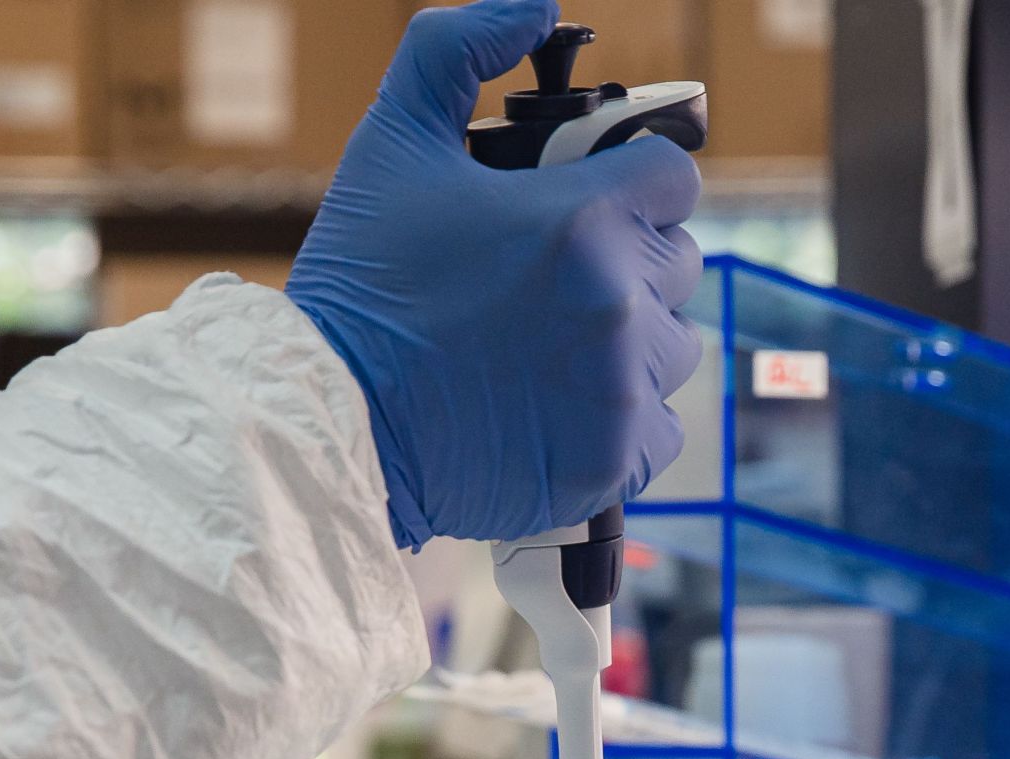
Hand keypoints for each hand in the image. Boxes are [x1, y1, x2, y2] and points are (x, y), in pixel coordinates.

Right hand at [285, 0, 704, 549]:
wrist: (329, 424)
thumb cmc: (361, 286)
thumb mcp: (390, 143)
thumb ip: (454, 51)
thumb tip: (533, 6)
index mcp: (585, 219)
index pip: (673, 174)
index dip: (628, 182)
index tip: (584, 204)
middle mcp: (620, 302)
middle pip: (679, 258)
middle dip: (627, 258)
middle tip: (546, 280)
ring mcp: (621, 389)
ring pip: (674, 344)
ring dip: (629, 339)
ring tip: (544, 346)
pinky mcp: (612, 461)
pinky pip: (661, 428)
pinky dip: (620, 420)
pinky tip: (552, 406)